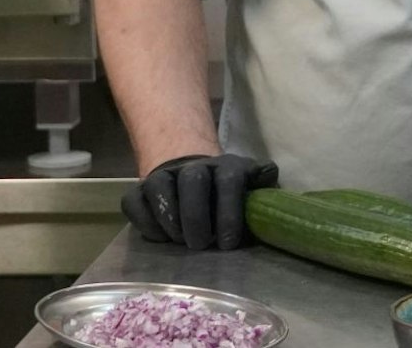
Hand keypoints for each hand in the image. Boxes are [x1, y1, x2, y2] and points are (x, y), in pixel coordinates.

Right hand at [121, 153, 278, 249]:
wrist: (192, 175)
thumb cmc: (229, 195)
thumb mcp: (252, 191)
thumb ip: (264, 193)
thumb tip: (277, 198)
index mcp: (228, 167)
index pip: (229, 181)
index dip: (229, 212)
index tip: (228, 243)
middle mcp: (195, 167)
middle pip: (193, 181)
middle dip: (196, 216)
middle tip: (200, 245)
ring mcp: (164, 176)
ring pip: (159, 187)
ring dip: (170, 219)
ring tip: (180, 242)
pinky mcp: (139, 190)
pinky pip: (134, 202)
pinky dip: (145, 222)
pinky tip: (160, 238)